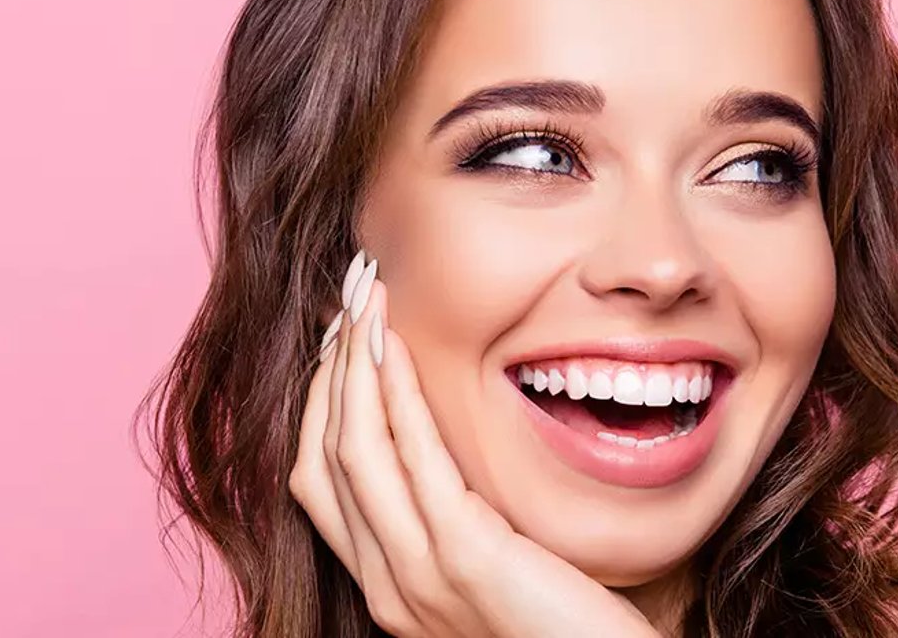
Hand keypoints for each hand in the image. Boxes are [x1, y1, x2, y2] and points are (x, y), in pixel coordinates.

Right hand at [288, 252, 663, 637]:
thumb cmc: (575, 626)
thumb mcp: (504, 564)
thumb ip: (469, 519)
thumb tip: (456, 450)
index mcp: (391, 586)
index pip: (323, 480)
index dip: (324, 400)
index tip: (344, 334)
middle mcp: (389, 587)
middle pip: (323, 458)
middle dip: (329, 368)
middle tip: (349, 293)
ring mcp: (417, 579)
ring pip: (353, 453)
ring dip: (354, 365)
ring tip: (366, 298)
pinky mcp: (462, 561)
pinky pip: (414, 464)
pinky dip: (399, 398)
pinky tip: (400, 347)